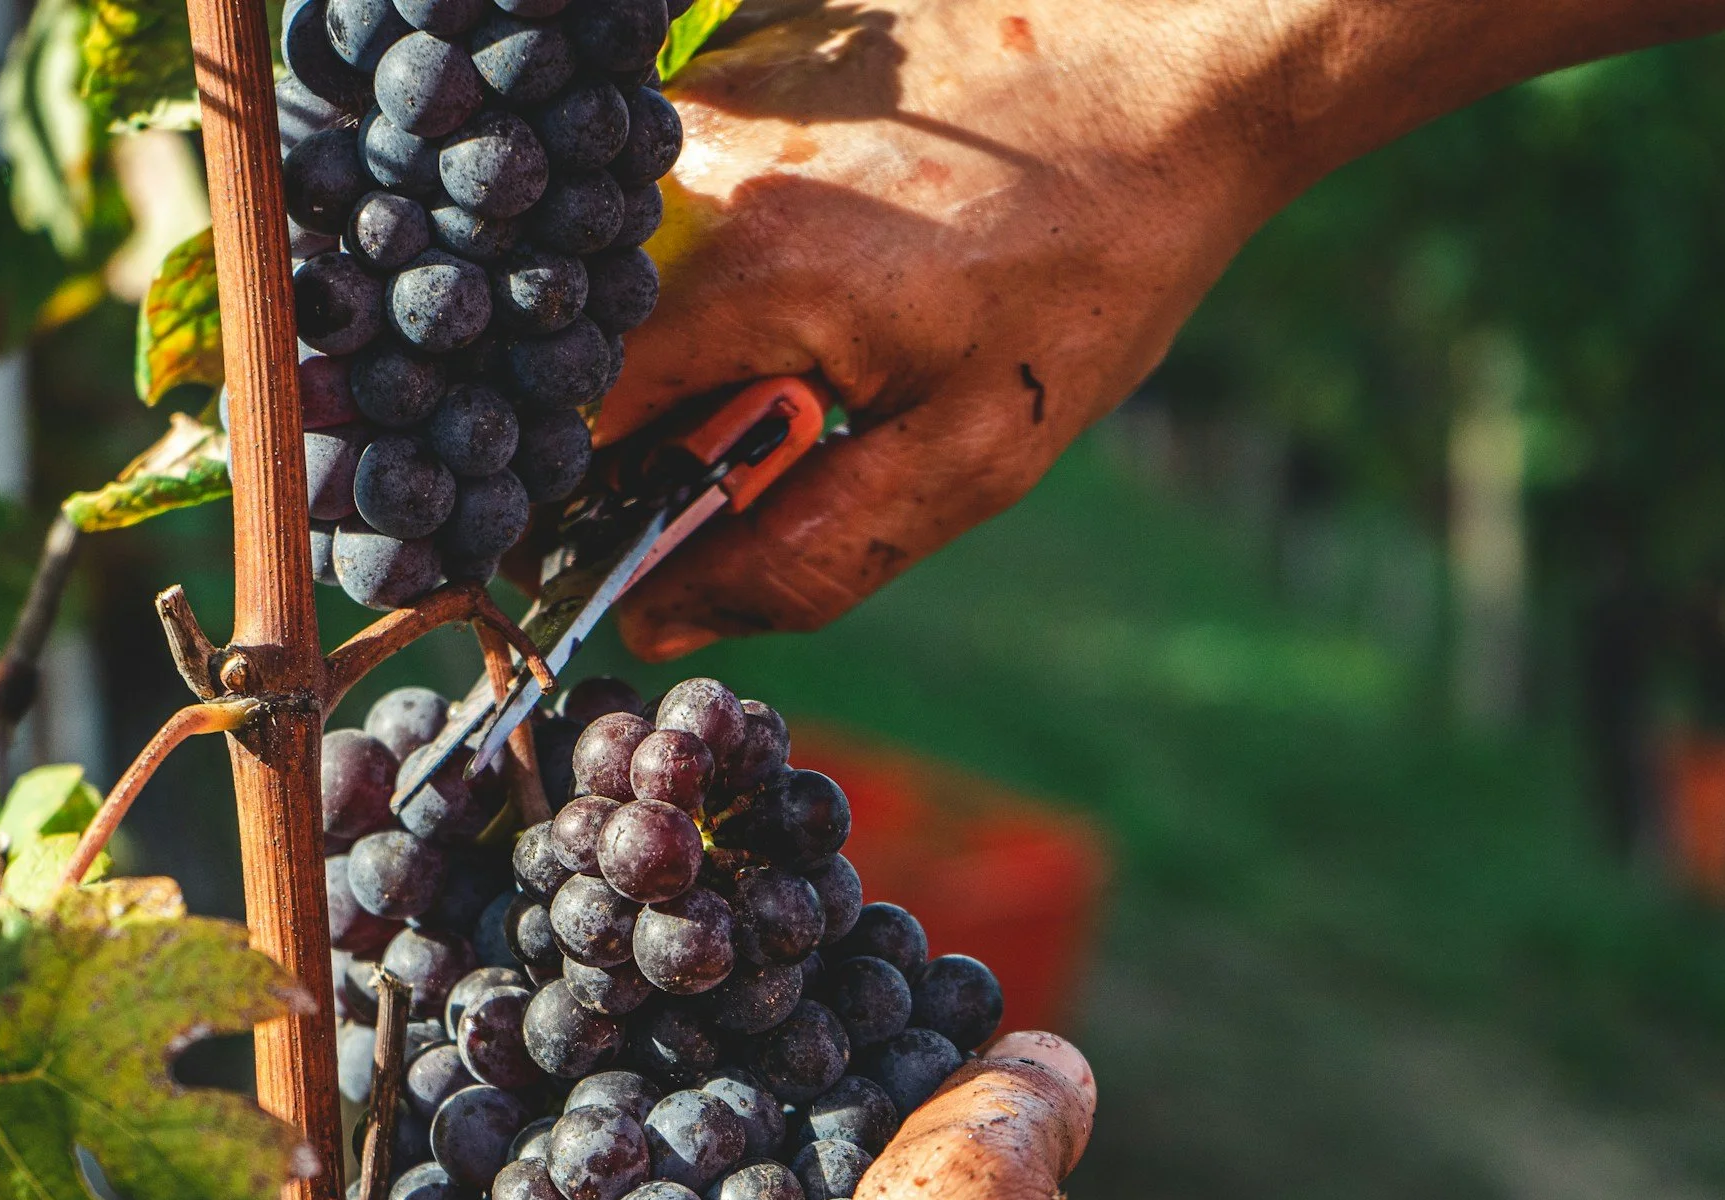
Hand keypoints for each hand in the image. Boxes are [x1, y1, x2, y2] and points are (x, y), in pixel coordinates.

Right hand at [603, 0, 1724, 660]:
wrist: (1176, 54)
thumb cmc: (1093, 256)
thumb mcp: (978, 448)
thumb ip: (809, 554)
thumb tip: (667, 618)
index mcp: (744, 278)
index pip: (560, 427)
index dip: (548, 512)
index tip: (557, 562)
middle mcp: (689, 176)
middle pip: (570, 351)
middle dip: (614, 435)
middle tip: (716, 463)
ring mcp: (698, 106)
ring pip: (605, 278)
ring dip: (657, 349)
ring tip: (798, 356)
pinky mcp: (721, 67)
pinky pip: (653, 208)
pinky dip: (689, 271)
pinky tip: (805, 275)